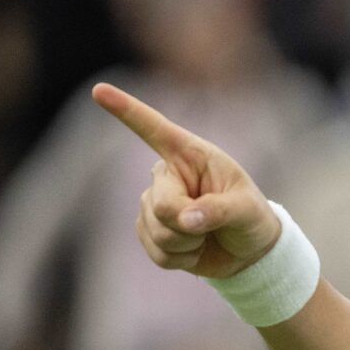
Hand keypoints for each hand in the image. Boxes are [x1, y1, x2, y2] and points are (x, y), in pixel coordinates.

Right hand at [91, 82, 281, 278]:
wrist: (248, 253)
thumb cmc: (251, 219)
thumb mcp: (247, 209)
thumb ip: (219, 210)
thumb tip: (185, 218)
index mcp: (190, 156)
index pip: (154, 130)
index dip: (125, 111)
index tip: (98, 90)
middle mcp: (167, 176)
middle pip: (161, 205)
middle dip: (189, 225)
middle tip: (213, 226)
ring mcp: (154, 204)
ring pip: (158, 232)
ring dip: (188, 244)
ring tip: (207, 235)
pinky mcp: (150, 231)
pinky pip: (157, 253)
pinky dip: (181, 259)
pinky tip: (195, 249)